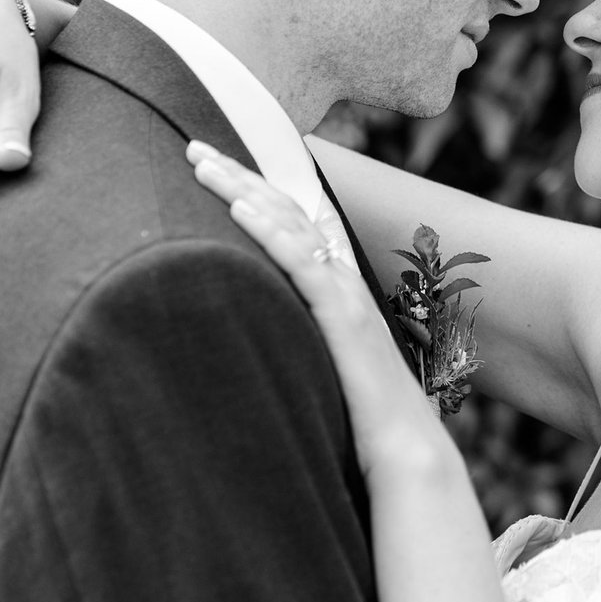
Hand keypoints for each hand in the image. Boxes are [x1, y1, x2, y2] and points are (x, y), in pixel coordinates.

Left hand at [185, 141, 446, 471]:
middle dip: (239, 176)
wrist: (406, 455)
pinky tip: (240, 210)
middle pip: (286, 211)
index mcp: (337, 290)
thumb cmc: (362, 422)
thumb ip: (295, 341)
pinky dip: (271, 232)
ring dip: (244, 190)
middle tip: (194, 147)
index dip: (256, 189)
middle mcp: (343, 282)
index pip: (295, 223)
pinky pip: (302, 264)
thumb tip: (250, 336)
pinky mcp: (344, 319)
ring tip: (204, 164)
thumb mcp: (319, 367)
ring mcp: (346, 297)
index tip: (216, 165)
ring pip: (291, 226)